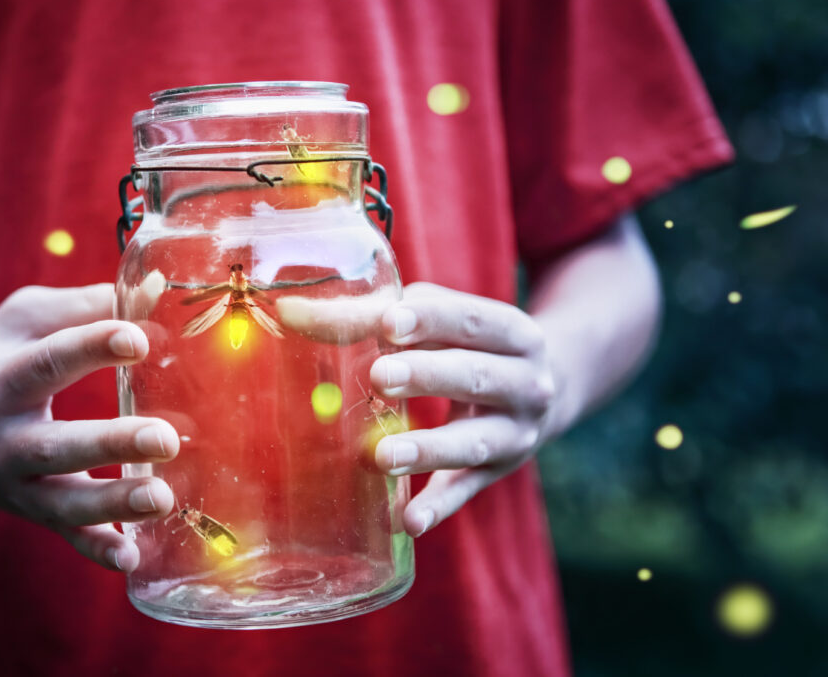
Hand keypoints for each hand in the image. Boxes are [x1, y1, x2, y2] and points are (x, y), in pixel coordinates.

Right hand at [0, 284, 178, 571]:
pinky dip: (94, 549)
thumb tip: (155, 289)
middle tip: (166, 438)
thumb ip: (87, 306)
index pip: (48, 362)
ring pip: (60, 501)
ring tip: (162, 497)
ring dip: (112, 504)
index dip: (92, 348)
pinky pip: (62, 535)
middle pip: (54, 446)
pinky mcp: (27, 509)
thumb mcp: (25, 320)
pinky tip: (131, 555)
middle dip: (110, 444)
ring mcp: (11, 482)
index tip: (138, 338)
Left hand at [370, 282, 557, 536]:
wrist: (542, 388)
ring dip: (429, 450)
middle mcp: (526, 383)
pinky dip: (439, 507)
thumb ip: (376, 315)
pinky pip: (466, 491)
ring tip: (383, 455)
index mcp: (514, 332)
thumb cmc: (467, 343)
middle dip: (428, 377)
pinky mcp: (498, 473)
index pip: (472, 320)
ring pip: (474, 442)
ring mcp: (517, 433)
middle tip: (379, 377)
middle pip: (476, 377)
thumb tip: (291, 312)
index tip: (389, 323)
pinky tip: (409, 520)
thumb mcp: (440, 320)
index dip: (432, 320)